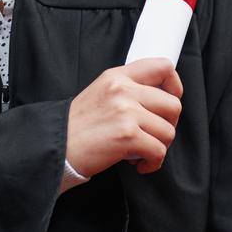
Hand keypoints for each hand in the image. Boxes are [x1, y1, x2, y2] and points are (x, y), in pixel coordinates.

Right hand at [65, 58, 182, 178]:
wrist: (56, 145)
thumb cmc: (79, 126)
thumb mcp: (101, 93)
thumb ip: (128, 89)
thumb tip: (161, 98)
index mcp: (117, 76)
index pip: (163, 67)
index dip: (175, 86)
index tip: (168, 101)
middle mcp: (123, 89)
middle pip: (173, 104)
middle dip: (168, 125)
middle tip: (153, 135)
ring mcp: (125, 112)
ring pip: (168, 131)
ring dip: (159, 147)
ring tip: (140, 152)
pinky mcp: (127, 136)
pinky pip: (159, 151)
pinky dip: (153, 163)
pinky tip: (138, 164)